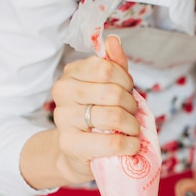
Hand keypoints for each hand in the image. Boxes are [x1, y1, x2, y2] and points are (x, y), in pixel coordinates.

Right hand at [51, 35, 139, 183]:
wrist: (77, 154)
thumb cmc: (97, 118)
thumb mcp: (106, 89)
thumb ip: (113, 65)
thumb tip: (113, 40)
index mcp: (71, 74)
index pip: (106, 68)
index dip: (125, 81)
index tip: (127, 92)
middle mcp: (62, 92)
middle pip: (112, 92)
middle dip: (131, 105)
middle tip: (132, 115)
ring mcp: (63, 118)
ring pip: (113, 116)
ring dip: (132, 125)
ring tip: (132, 130)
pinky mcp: (70, 144)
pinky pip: (112, 142)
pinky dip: (129, 145)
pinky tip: (131, 145)